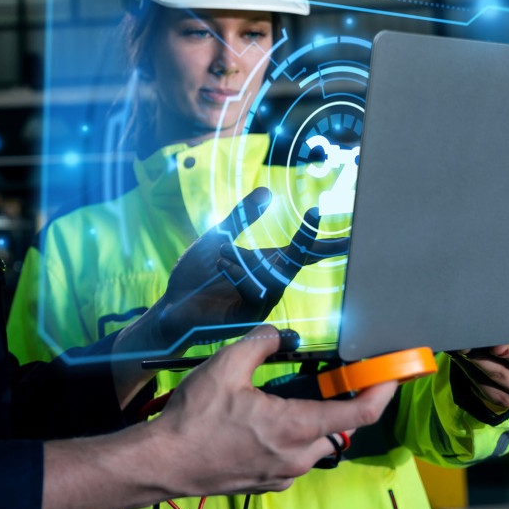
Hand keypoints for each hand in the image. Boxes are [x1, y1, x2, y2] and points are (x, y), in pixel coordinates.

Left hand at [150, 188, 334, 350]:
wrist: (172, 303)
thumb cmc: (196, 273)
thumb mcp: (219, 237)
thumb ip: (242, 217)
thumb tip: (266, 191)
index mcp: (266, 263)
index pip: (300, 251)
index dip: (319, 238)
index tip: (336, 223)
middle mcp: (268, 283)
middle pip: (298, 263)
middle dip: (310, 244)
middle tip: (319, 223)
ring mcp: (259, 301)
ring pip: (275, 279)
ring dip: (249, 261)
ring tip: (222, 251)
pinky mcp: (246, 317)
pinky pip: (256, 295)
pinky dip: (240, 277)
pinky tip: (221, 266)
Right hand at [151, 326, 396, 494]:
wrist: (165, 462)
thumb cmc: (195, 417)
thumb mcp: (225, 367)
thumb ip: (260, 343)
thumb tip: (279, 334)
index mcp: (294, 427)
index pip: (359, 414)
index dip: (383, 392)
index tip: (393, 374)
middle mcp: (297, 456)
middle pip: (338, 429)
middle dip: (338, 403)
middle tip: (325, 379)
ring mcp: (284, 475)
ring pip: (316, 445)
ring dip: (311, 422)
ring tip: (283, 400)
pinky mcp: (269, 484)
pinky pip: (295, 459)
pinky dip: (291, 439)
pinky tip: (261, 425)